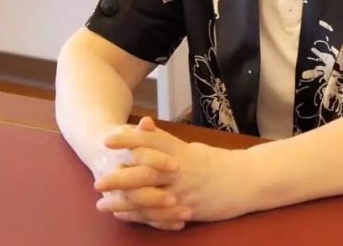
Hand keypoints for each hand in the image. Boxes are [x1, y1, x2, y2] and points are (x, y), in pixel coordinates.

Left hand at [94, 117, 250, 225]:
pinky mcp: (187, 209)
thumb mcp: (191, 148)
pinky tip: (124, 215)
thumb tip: (145, 127)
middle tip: (97, 179)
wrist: (246, 181)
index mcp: (180, 151)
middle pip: (143, 171)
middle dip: (118, 176)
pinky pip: (158, 214)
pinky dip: (139, 215)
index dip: (127, 140)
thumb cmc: (217, 163)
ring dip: (122, 201)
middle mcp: (179, 170)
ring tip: (102, 203)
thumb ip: (166, 141)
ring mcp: (182, 191)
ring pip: (147, 196)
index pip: (150, 141)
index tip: (107, 139)